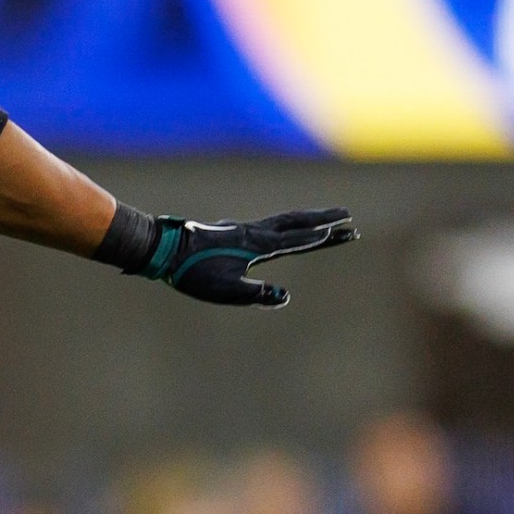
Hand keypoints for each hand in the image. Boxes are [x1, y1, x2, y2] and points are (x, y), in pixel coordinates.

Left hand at [138, 209, 356, 306]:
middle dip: (323, 220)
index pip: (299, 240)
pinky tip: (282, 228)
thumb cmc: (194, 273)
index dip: (324, 237)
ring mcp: (244, 230)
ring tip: (323, 218)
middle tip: (348, 217)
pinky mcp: (233, 232)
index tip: (348, 231)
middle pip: (296, 222)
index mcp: (258, 246)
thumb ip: (256, 294)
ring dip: (306, 218)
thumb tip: (285, 296)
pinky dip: (286, 222)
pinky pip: (268, 224)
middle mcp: (254, 233)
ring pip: (283, 220)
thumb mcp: (226, 291)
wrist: (164, 250)